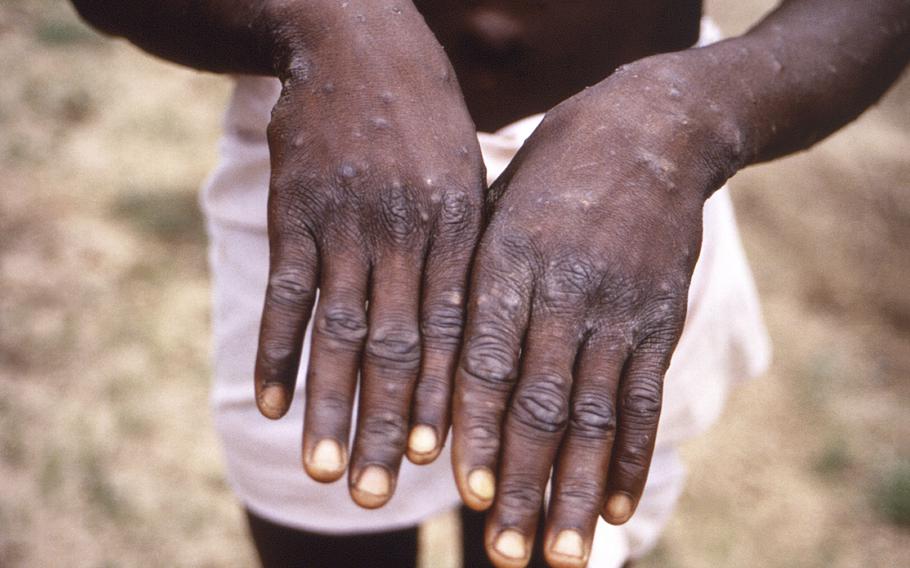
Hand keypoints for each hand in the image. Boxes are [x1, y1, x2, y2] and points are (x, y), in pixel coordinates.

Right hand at [254, 3, 483, 508]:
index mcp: (457, 228)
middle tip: (382, 494)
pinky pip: (284, 294)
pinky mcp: (295, 213)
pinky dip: (275, 351)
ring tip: (326, 470)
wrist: (359, 43)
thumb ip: (468, 251)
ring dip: (330, 406)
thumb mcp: (467, 175)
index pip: (455, 331)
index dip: (447, 400)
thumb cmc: (425, 120)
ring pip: (338, 332)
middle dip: (390, 424)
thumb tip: (476, 333)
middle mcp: (404, 233)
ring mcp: (345, 224)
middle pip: (398, 347)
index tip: (443, 463)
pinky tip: (269, 403)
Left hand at [452, 54, 738, 565]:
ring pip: (594, 414)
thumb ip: (469, 281)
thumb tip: (431, 366)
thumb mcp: (496, 206)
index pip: (485, 359)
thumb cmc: (551, 173)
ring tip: (560, 554)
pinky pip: (644, 397)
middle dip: (521, 483)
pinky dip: (630, 456)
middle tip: (505, 553)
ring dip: (575, 490)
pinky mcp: (660, 318)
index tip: (463, 491)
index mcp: (507, 260)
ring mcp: (618, 307)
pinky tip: (615, 507)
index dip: (475, 428)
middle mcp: (563, 290)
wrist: (651, 130)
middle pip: (539, 402)